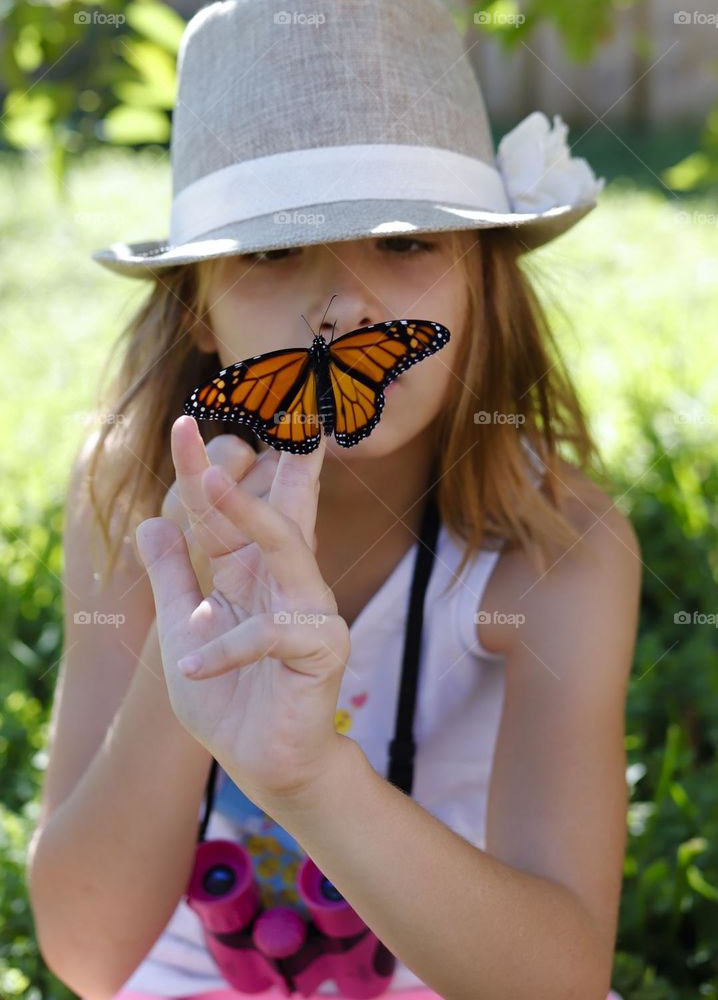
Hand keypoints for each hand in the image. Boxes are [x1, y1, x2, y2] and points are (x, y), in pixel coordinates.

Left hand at [135, 415, 349, 810]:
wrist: (262, 765)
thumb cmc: (228, 699)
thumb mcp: (182, 632)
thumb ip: (172, 579)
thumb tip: (150, 523)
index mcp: (251, 571)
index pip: (225, 514)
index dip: (202, 471)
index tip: (183, 424)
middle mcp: (286, 579)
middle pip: (272, 511)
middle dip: (249, 464)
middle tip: (225, 429)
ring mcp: (309, 608)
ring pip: (286, 546)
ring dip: (247, 511)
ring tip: (210, 482)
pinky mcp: (321, 647)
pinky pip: (271, 634)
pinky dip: (226, 647)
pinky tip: (191, 658)